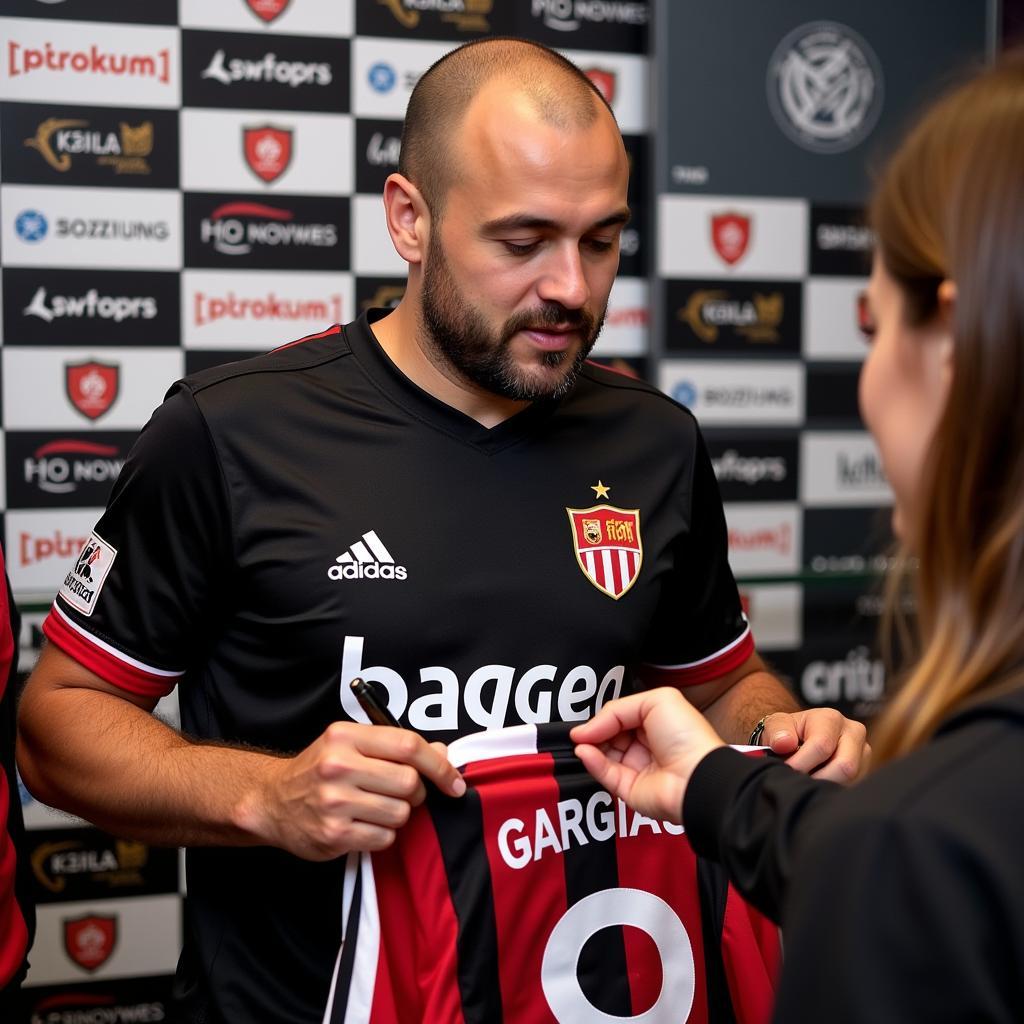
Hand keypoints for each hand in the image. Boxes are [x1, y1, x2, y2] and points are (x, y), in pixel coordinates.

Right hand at [238, 722, 465, 860]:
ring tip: (376, 808)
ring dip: (398, 815)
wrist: (271, 802)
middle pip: (409, 783)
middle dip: (416, 793)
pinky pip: (384, 838)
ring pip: (401, 813)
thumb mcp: (350, 744)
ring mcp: (335, 802)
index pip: (408, 745)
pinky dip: (382, 834)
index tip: (454, 781)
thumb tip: (441, 753)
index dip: (439, 764)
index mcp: (346, 737)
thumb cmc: (318, 770)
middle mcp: (339, 766)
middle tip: (402, 794)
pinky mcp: (334, 834)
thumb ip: (393, 746)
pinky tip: (363, 825)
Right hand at [570, 688, 725, 823]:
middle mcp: (645, 745)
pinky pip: (605, 774)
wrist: (697, 776)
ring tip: (582, 740)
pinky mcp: (629, 789)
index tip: (588, 719)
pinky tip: (585, 751)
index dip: (604, 717)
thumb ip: (616, 710)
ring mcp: (637, 768)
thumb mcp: (655, 702)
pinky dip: (592, 762)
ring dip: (589, 746)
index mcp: (655, 722)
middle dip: (595, 731)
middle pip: (609, 736)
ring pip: (603, 755)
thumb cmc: (687, 737)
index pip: (620, 717)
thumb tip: (587, 728)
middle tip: (583, 731)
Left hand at [759, 708, 869, 782]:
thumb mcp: (776, 725)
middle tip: (798, 784)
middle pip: (845, 766)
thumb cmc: (787, 732)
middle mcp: (853, 733)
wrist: (799, 738)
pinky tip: (818, 786)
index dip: (801, 763)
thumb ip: (777, 731)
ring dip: (825, 786)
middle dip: (818, 779)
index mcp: (831, 719)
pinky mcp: (865, 771)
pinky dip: (833, 790)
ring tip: (806, 783)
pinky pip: (853, 788)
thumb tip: (784, 743)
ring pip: (851, 780)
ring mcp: (863, 753)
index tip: (786, 772)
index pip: (822, 746)